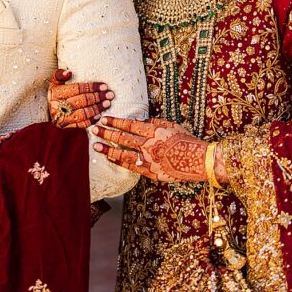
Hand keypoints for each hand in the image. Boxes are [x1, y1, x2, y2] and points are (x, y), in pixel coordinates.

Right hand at [47, 68, 113, 128]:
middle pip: (81, 101)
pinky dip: (91, 120)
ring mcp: (61, 118)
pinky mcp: (66, 127)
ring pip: (83, 113)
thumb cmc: (55, 94)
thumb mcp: (54, 82)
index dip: (92, 87)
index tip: (104, 85)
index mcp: (54, 93)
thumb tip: (69, 72)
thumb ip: (59, 75)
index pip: (77, 89)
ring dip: (97, 109)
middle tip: (110, 95)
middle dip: (97, 97)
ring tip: (107, 104)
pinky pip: (81, 124)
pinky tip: (100, 115)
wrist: (49, 111)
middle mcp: (57, 106)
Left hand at [91, 116, 228, 184]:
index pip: (129, 125)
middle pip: (123, 138)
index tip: (104, 119)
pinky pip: (132, 167)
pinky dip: (120, 162)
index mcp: (153, 132)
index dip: (115, 121)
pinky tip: (111, 158)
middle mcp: (148, 145)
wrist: (198, 160)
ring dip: (108, 149)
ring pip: (123, 154)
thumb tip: (140, 121)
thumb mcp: (171, 126)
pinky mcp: (151, 172)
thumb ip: (154, 123)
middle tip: (93, 129)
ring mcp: (148, 160)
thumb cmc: (186, 140)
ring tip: (96, 146)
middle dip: (106, 133)